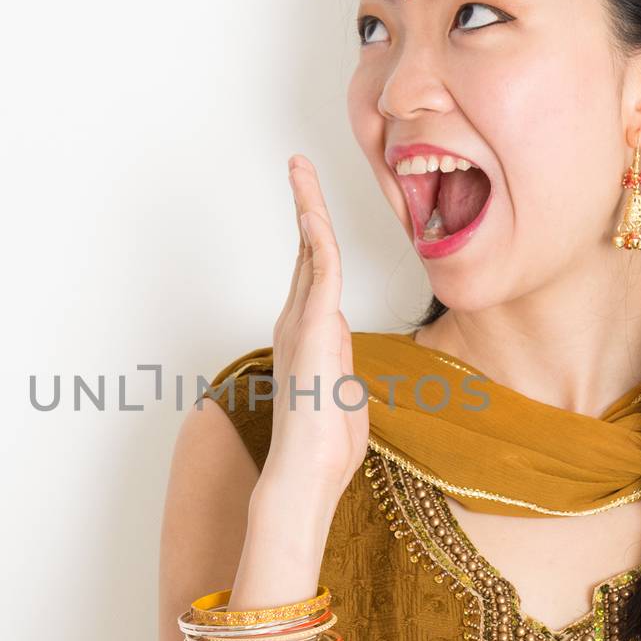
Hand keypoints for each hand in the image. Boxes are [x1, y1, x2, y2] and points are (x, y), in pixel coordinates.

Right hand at [262, 156, 369, 507]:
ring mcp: (300, 325)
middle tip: (297, 164)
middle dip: (302, 204)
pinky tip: (312, 209)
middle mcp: (296, 324)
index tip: (311, 202)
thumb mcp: (345, 401)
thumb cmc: (324, 450)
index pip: (312, 273)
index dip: (312, 234)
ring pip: (309, 251)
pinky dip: (318, 236)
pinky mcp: (312, 331)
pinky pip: (319, 272)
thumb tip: (341, 360)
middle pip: (303, 251)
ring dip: (306, 205)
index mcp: (307, 337)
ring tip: (299, 168)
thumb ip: (342, 371)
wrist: (306, 475)